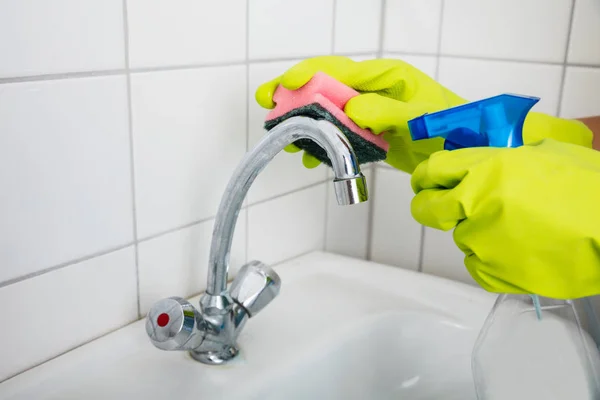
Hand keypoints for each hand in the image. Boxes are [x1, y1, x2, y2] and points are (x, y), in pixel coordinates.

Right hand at [256, 56, 593, 172]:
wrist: (467, 147)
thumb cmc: (452, 123)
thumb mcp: (422, 116)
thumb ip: (388, 112)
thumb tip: (353, 109)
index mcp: (384, 77)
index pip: (338, 70)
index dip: (307, 75)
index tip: (283, 86)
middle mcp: (371, 91)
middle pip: (324, 88)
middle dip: (295, 95)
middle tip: (269, 104)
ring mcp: (368, 113)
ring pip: (327, 114)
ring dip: (305, 124)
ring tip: (286, 138)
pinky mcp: (369, 135)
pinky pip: (339, 135)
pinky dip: (323, 144)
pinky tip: (310, 156)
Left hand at [411, 139, 599, 298]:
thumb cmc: (587, 189)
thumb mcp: (541, 154)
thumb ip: (499, 159)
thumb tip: (476, 164)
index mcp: (485, 169)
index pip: (432, 171)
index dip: (425, 178)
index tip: (425, 183)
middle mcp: (474, 204)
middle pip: (427, 208)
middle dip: (428, 206)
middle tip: (439, 207)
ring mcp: (481, 241)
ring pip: (459, 237)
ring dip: (477, 233)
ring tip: (516, 230)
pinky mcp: (492, 273)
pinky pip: (476, 265)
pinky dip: (490, 259)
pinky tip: (518, 250)